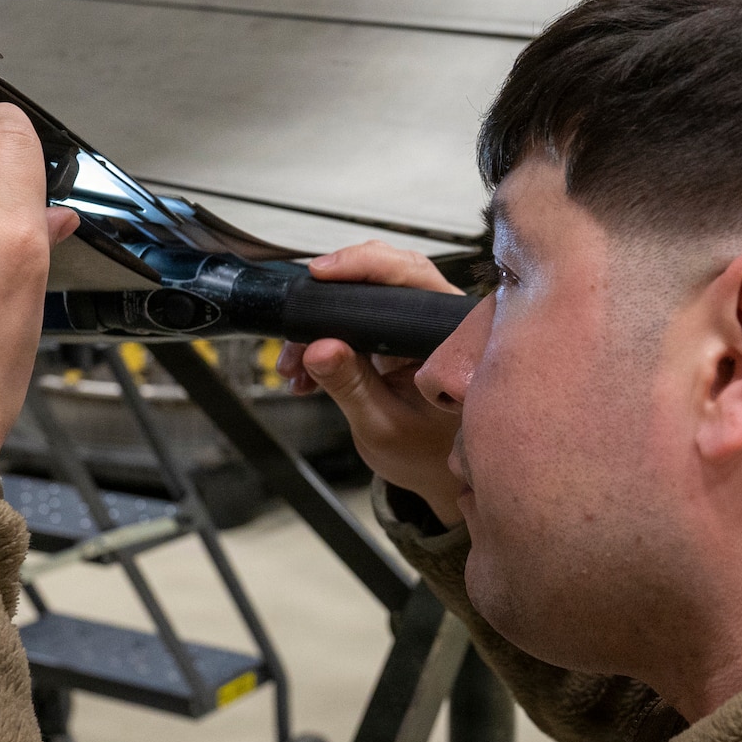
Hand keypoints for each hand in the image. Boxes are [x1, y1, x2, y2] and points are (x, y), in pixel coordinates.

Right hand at [276, 241, 465, 526]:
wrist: (432, 475)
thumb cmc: (423, 454)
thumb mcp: (380, 425)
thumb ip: (350, 386)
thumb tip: (318, 348)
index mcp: (448, 334)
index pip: (409, 275)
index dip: (364, 266)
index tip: (323, 274)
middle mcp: (434, 321)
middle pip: (382, 273)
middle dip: (330, 296)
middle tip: (296, 327)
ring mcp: (412, 327)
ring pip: (362, 295)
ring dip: (319, 322)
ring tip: (293, 364)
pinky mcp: (391, 337)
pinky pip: (353, 319)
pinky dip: (323, 338)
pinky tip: (304, 370)